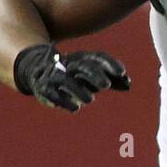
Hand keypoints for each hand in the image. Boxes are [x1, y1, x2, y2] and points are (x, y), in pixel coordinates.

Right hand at [13, 45, 129, 112]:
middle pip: (81, 66)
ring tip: (90, 100)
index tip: (122, 73)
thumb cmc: (75, 77)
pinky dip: (63, 100)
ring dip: (78, 89)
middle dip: (94, 75)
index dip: (109, 64)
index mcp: (82, 59)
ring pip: (66, 80)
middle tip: (106, 85)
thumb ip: (111, 80)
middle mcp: (68, 65)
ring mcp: (55, 75)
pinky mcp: (44, 88)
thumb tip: (128, 84)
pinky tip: (75, 108)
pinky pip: (53, 93)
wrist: (38, 72)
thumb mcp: (93, 76)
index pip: (97, 58)